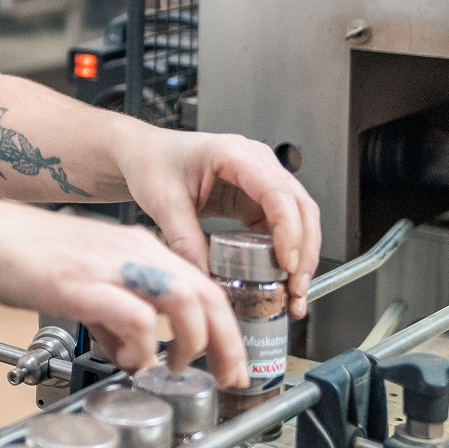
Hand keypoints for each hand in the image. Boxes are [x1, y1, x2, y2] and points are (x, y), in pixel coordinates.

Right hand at [0, 195, 246, 385]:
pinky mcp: (83, 284)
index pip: (202, 285)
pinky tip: (129, 361)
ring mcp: (110, 266)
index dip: (224, 327)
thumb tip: (130, 350)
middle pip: (206, 294)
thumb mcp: (83, 282)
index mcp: (137, 247)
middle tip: (229, 375)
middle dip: (226, 341)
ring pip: (183, 300)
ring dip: (192, 341)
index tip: (228, 359)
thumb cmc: (20, 256)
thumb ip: (113, 314)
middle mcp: (133, 251)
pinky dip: (142, 346)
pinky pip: (135, 316)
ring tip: (179, 368)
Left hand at [116, 127, 322, 313]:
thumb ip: (185, 241)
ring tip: (293, 293)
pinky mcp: (256, 199)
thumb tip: (205, 282)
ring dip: (301, 256)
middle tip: (295, 288)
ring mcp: (261, 180)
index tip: (286, 264)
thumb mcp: (164, 203)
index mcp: (234, 154)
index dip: (288, 230)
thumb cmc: (153, 164)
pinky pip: (282, 227)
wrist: (144, 156)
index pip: (277, 192)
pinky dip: (286, 254)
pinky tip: (282, 280)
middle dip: (304, 251)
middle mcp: (256, 163)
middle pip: (300, 207)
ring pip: (299, 218)